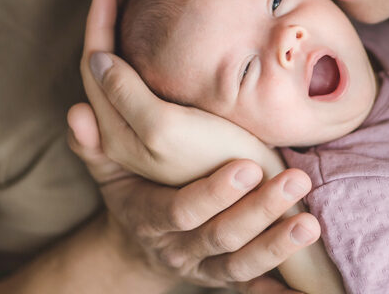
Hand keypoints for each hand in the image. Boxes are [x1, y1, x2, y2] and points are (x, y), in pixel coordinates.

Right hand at [67, 104, 317, 290]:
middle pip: (222, 237)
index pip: (182, 211)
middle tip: (294, 180)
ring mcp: (208, 269)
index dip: (213, 195)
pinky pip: (257, 290)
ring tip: (309, 222)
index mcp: (151, 220)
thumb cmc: (132, 195)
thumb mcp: (108, 172)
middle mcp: (181, 249)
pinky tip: (311, 293)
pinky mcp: (231, 281)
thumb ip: (93, 144)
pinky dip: (282, 292)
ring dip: (279, 245)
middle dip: (259, 212)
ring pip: (244, 265)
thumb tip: (78, 112)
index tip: (246, 168)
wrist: (139, 252)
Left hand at [78, 0, 280, 184]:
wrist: (253, 202)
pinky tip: (170, 29)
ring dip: (128, 26)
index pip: (94, 64)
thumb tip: (98, 58)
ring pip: (125, 65)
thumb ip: (126, 96)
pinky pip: (149, 76)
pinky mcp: (176, 125)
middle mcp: (124, 126)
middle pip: (106, 59)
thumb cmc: (208, 168)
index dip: (98, 22)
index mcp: (114, 126)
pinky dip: (148, 44)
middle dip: (113, 16)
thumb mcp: (161, 131)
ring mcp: (149, 125)